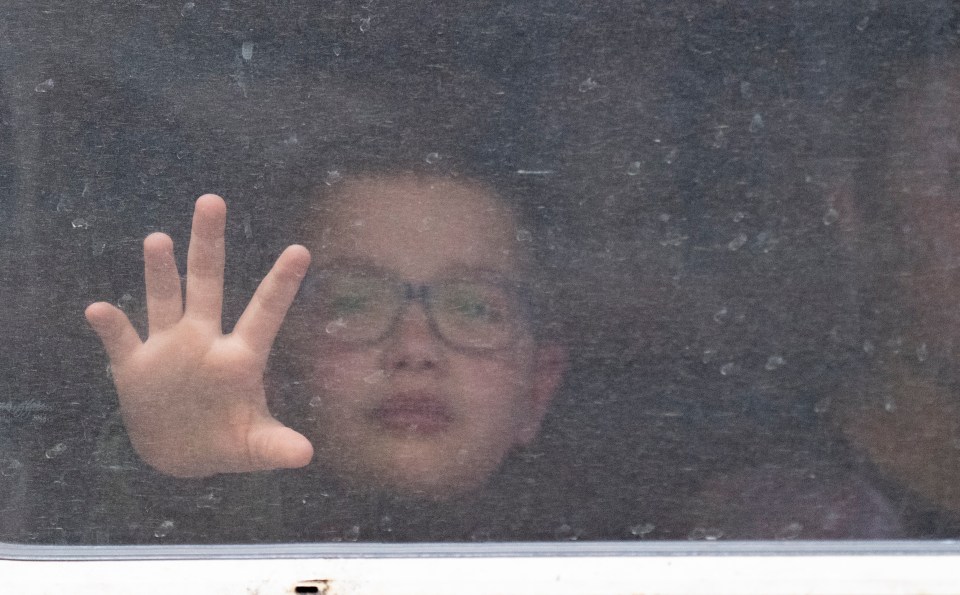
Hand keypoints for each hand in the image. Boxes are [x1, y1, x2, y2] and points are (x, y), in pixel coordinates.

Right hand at [85, 194, 313, 476]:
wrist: (181, 455)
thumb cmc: (226, 442)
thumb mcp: (253, 448)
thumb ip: (276, 447)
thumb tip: (306, 456)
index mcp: (240, 356)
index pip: (265, 312)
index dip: (282, 283)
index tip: (302, 250)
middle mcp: (204, 340)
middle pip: (208, 284)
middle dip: (208, 245)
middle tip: (212, 200)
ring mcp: (168, 348)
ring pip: (163, 299)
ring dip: (158, 272)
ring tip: (159, 239)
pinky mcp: (135, 366)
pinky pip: (120, 341)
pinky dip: (110, 327)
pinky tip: (99, 309)